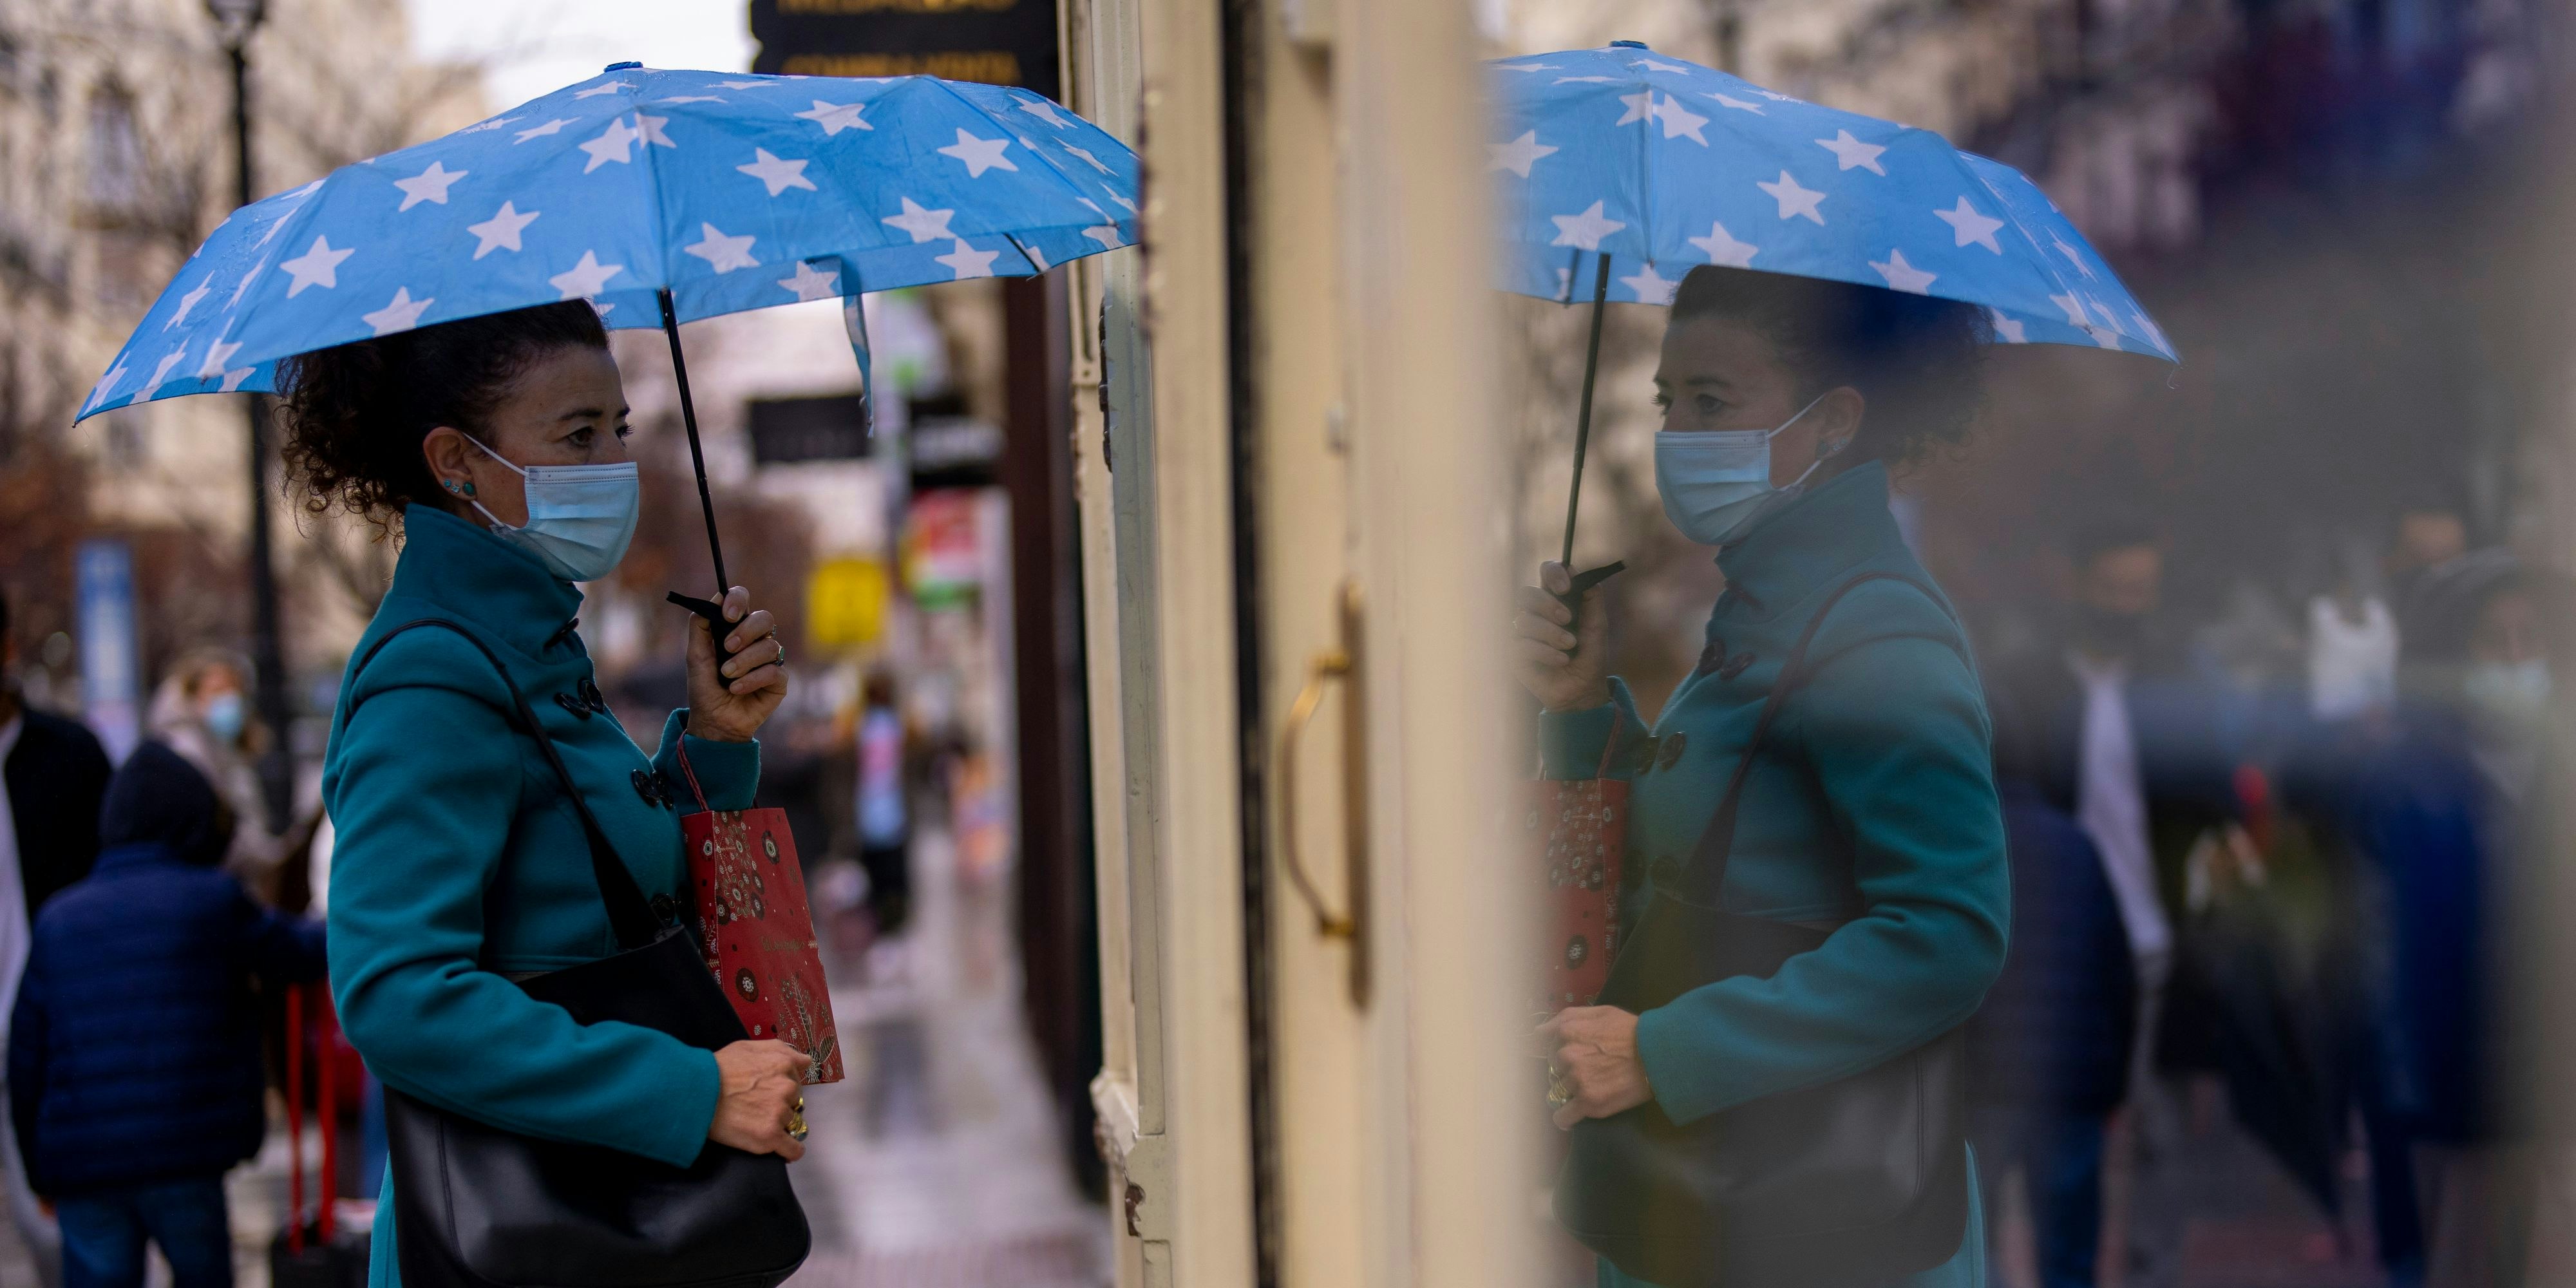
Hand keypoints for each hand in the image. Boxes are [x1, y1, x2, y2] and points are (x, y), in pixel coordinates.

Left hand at [686, 586, 787, 742]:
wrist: (713, 721)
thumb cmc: (704, 688)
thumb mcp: (695, 656)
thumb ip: (700, 627)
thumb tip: (715, 599)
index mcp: (736, 629)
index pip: (744, 601)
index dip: (739, 600)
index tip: (728, 614)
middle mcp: (756, 641)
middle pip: (765, 619)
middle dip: (745, 632)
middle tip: (727, 648)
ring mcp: (770, 661)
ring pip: (770, 646)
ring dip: (744, 661)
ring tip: (727, 676)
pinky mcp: (779, 681)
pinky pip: (774, 671)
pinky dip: (752, 679)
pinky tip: (737, 689)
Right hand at [708, 1040, 812, 1159]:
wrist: (696, 1092)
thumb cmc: (717, 1068)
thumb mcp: (748, 1047)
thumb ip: (780, 1050)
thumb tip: (805, 1061)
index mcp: (784, 1065)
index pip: (797, 1079)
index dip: (783, 1086)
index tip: (769, 1091)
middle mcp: (787, 1088)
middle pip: (794, 1102)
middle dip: (781, 1105)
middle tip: (757, 1107)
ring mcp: (780, 1113)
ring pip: (791, 1123)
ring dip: (779, 1125)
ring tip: (756, 1124)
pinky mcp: (770, 1136)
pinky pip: (793, 1149)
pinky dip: (790, 1150)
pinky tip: (781, 1149)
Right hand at [1513, 562, 1610, 712]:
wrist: (1584, 688)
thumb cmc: (1589, 654)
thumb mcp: (1598, 624)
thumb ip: (1592, 597)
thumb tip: (1575, 570)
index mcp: (1555, 599)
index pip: (1546, 572)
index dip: (1552, 573)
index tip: (1566, 587)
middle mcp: (1534, 613)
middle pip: (1526, 593)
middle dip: (1547, 605)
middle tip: (1567, 619)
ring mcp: (1522, 633)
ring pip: (1524, 620)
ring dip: (1551, 633)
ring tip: (1569, 646)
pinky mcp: (1515, 654)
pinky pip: (1521, 645)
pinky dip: (1545, 652)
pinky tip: (1561, 660)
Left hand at [1542, 1006, 1651, 1129]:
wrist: (1656, 1054)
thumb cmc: (1629, 1031)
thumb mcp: (1598, 1012)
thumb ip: (1565, 1018)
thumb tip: (1537, 1032)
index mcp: (1565, 1031)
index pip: (1544, 1047)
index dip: (1558, 1052)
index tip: (1569, 1057)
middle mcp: (1565, 1055)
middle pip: (1553, 1070)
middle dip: (1565, 1071)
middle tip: (1588, 1071)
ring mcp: (1576, 1080)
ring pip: (1558, 1091)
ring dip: (1570, 1092)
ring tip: (1591, 1088)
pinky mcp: (1587, 1102)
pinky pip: (1563, 1116)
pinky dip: (1565, 1118)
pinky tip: (1574, 1114)